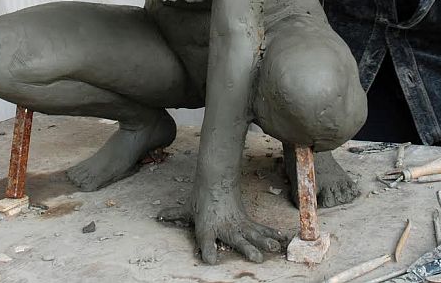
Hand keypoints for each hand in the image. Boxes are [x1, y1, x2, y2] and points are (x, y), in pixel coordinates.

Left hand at [158, 184, 287, 263]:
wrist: (216, 180)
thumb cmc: (201, 198)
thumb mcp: (187, 209)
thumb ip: (174, 216)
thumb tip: (157, 217)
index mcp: (207, 227)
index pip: (206, 240)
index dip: (208, 251)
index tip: (211, 260)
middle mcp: (225, 227)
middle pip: (237, 239)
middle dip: (247, 249)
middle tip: (256, 258)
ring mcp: (238, 224)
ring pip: (253, 234)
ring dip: (264, 242)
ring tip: (272, 249)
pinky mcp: (247, 221)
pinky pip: (260, 229)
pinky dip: (272, 234)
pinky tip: (282, 240)